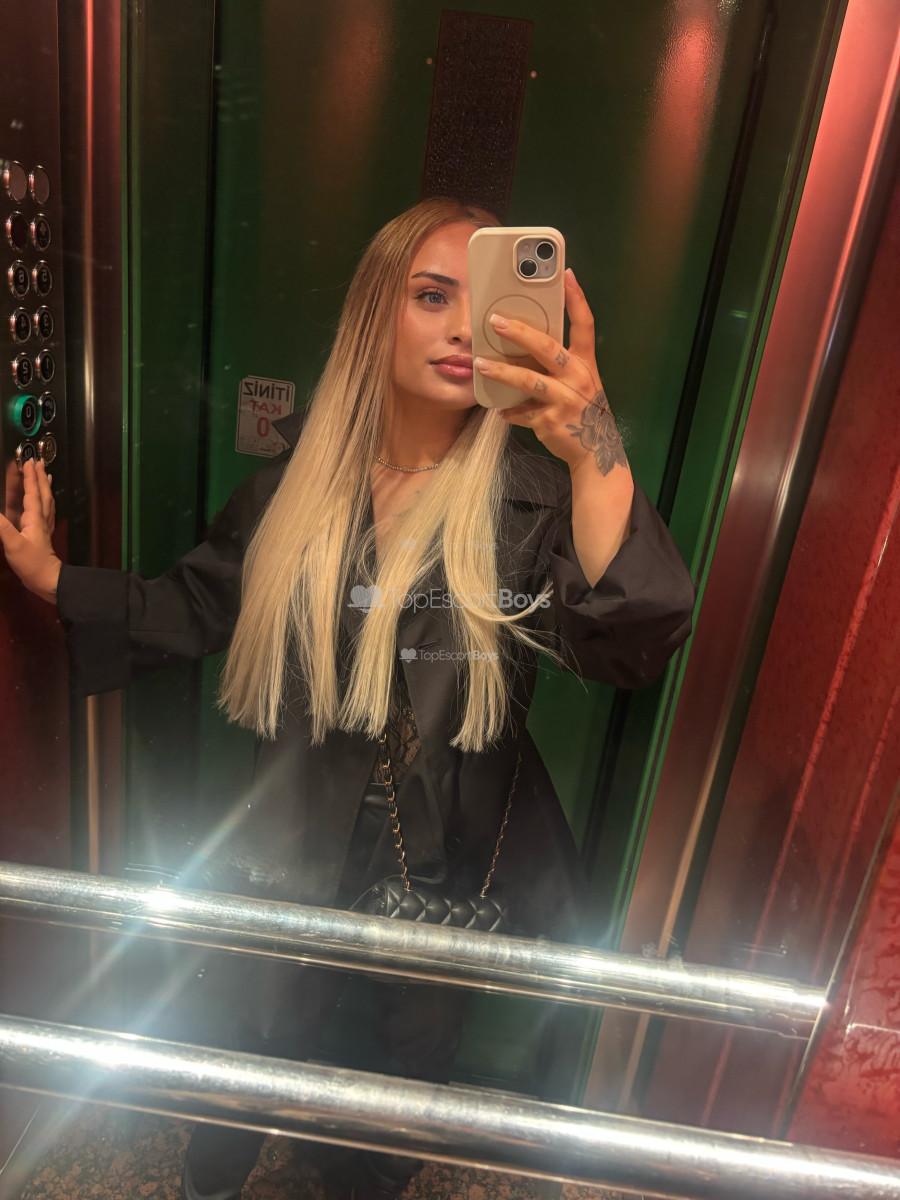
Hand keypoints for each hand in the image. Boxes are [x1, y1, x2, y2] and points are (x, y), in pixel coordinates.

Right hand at [0, 459, 61, 603]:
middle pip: (43, 494)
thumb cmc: (31, 563)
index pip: (33, 493)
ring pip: (46, 502)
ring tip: (46, 476)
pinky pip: (46, 512)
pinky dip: (45, 502)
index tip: (29, 462)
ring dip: (45, 487)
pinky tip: (44, 502)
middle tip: (39, 462)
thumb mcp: (13, 544)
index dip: (30, 477)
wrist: (47, 580)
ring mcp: (44, 527)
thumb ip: (1, 526)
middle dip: (40, 477)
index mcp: (35, 519)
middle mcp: (42, 519)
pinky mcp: (43, 535)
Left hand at [473, 268, 629, 477]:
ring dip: (502, 372)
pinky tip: (499, 410)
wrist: (595, 450)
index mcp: (585, 363)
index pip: (584, 324)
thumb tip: (524, 344)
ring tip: (480, 364)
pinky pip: (522, 412)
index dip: (576, 298)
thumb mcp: (579, 381)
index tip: (566, 274)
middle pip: (547, 348)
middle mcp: (578, 377)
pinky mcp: (550, 421)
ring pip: (528, 380)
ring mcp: (564, 400)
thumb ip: (558, 363)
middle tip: (496, 321)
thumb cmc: (582, 409)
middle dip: (520, 333)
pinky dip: (509, 411)